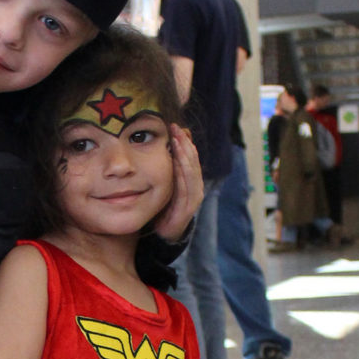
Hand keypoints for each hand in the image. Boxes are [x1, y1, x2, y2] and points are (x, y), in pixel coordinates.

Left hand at [154, 124, 203, 243]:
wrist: (165, 233)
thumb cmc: (163, 206)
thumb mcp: (164, 183)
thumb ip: (167, 166)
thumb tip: (162, 144)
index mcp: (190, 179)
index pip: (190, 156)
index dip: (184, 140)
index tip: (175, 126)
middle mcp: (195, 187)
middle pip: (193, 160)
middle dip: (185, 143)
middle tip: (176, 128)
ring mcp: (193, 198)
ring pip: (192, 172)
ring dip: (185, 155)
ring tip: (177, 140)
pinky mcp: (188, 209)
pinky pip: (187, 188)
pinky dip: (183, 174)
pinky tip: (176, 162)